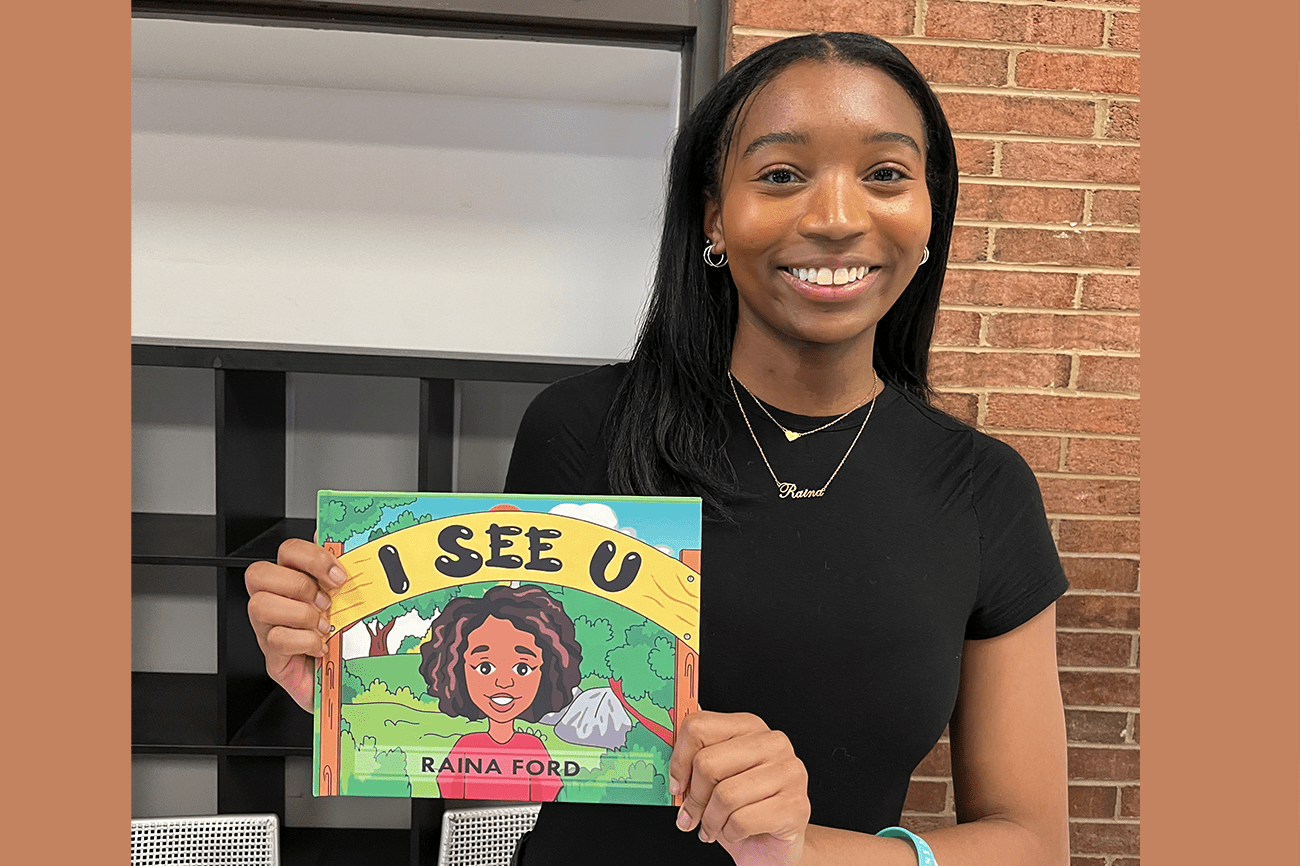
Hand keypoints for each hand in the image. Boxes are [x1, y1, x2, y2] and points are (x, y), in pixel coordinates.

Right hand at [244, 538, 347, 711]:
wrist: (346, 683)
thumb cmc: (346, 639)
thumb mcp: (350, 602)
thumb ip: (342, 573)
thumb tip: (344, 543)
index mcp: (294, 582)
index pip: (287, 551)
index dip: (311, 557)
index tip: (338, 576)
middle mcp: (276, 602)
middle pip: (259, 573)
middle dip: (299, 585)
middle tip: (326, 603)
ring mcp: (269, 629)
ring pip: (260, 605)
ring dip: (300, 614)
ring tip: (323, 626)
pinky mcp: (273, 658)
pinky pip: (275, 639)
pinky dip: (304, 641)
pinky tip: (320, 647)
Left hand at [669, 711, 810, 865]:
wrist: (773, 844)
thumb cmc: (741, 808)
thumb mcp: (716, 777)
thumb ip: (696, 754)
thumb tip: (666, 734)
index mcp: (749, 726)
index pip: (700, 726)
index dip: (679, 759)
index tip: (676, 783)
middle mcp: (773, 743)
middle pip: (708, 763)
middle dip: (693, 797)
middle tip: (689, 815)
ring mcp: (789, 773)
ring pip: (725, 795)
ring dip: (709, 820)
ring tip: (710, 827)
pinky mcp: (796, 805)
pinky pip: (742, 820)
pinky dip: (729, 833)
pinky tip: (733, 833)